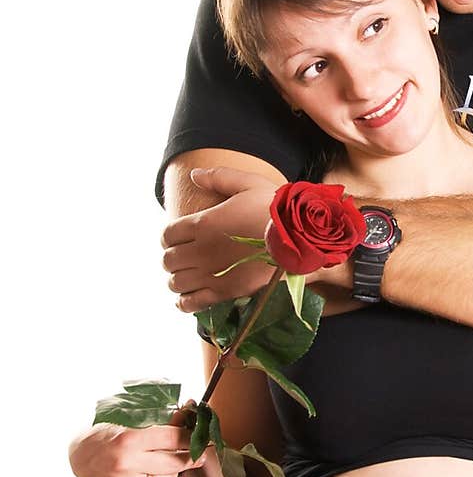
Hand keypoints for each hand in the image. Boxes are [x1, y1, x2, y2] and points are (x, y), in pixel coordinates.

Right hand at [68, 421, 208, 476]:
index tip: (200, 436)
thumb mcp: (127, 424)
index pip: (171, 438)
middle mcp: (127, 463)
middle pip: (173, 461)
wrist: (77, 456)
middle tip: (202, 451)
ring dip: (180, 473)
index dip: (190, 437)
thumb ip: (155, 427)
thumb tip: (185, 418)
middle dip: (192, 456)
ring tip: (182, 465)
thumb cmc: (104, 436)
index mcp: (129, 440)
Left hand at [161, 167, 279, 312]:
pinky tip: (190, 297)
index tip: (180, 239)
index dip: (170, 238)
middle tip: (186, 258)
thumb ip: (219, 177)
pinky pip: (191, 303)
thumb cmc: (277, 210)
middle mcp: (201, 250)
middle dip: (173, 259)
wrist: (301, 240)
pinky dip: (185, 302)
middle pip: (168, 260)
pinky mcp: (224, 293)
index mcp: (203, 222)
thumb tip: (194, 174)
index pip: (167, 234)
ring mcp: (211, 273)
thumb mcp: (249, 184)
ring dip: (178, 280)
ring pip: (175, 282)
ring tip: (190, 277)